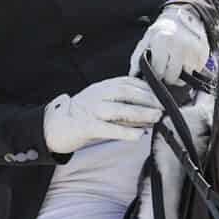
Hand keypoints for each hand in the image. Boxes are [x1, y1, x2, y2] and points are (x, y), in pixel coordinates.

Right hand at [43, 76, 163, 154]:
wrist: (54, 126)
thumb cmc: (84, 116)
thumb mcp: (104, 104)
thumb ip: (125, 105)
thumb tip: (151, 112)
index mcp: (103, 86)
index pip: (129, 82)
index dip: (148, 89)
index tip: (163, 96)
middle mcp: (98, 95)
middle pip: (126, 93)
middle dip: (148, 99)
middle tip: (164, 108)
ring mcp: (91, 110)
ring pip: (119, 109)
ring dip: (140, 113)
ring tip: (156, 118)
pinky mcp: (86, 127)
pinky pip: (107, 128)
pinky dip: (124, 132)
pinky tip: (138, 135)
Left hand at [129, 6, 209, 85]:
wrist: (184, 17)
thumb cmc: (162, 31)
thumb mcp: (146, 39)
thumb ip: (137, 58)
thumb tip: (134, 75)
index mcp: (163, 40)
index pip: (158, 71)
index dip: (155, 74)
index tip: (156, 70)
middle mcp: (179, 45)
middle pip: (172, 77)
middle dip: (167, 76)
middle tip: (166, 69)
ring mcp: (193, 50)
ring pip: (185, 76)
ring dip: (179, 74)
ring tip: (175, 65)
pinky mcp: (203, 53)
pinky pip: (195, 71)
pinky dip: (190, 69)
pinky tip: (185, 61)